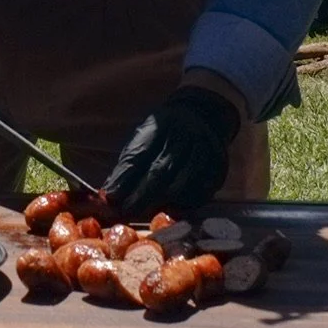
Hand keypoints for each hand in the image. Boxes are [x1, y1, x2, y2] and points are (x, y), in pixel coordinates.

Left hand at [104, 85, 240, 215]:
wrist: (203, 114)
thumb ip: (130, 161)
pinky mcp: (217, 168)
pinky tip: (170, 209)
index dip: (124, 178)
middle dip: (141, 195)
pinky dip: (182, 204)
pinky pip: (199, 192)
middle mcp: (184, 135)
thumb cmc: (165, 131)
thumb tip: (111, 192)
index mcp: (161, 124)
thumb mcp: (145, 134)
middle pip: (160, 171)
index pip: (140, 154)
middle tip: (126, 211)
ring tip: (145, 213)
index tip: (110, 196)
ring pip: (181, 184)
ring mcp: (204, 151)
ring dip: (161, 202)